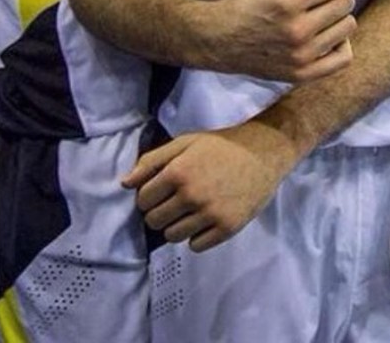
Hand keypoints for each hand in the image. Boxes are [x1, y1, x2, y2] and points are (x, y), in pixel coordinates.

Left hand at [122, 120, 295, 251]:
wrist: (264, 153)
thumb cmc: (221, 145)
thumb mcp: (185, 142)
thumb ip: (152, 161)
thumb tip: (125, 183)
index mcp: (178, 172)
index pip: (143, 200)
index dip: (149, 195)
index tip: (161, 190)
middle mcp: (191, 195)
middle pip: (155, 221)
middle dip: (160, 212)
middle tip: (176, 200)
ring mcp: (210, 214)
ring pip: (172, 236)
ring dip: (177, 225)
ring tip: (192, 210)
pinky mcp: (227, 228)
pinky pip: (196, 246)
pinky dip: (197, 236)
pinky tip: (206, 219)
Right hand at [214, 0, 356, 81]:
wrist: (222, 40)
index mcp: (288, 1)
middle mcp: (296, 31)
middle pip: (346, 3)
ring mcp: (300, 56)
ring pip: (348, 27)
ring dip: (338, 18)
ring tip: (320, 16)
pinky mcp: (302, 74)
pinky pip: (344, 58)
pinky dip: (341, 44)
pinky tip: (325, 37)